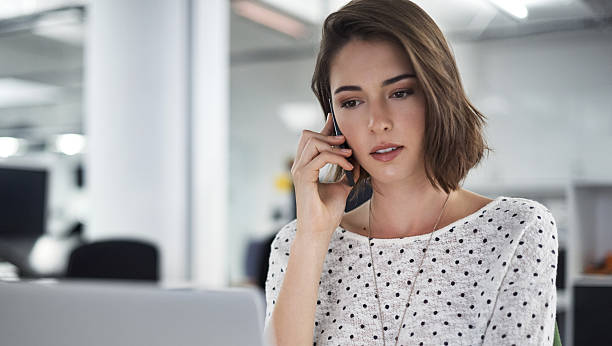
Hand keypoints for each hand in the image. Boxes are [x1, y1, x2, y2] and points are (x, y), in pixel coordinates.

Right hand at [290, 114, 360, 239]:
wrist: (319, 232)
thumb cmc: (327, 213)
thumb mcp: (342, 188)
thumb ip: (346, 173)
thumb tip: (356, 160)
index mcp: (305, 166)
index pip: (312, 139)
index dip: (325, 128)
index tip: (336, 120)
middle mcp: (299, 166)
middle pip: (308, 135)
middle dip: (329, 134)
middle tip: (347, 143)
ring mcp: (299, 171)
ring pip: (312, 142)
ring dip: (333, 145)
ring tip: (349, 154)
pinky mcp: (303, 178)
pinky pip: (320, 157)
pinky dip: (336, 158)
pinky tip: (347, 165)